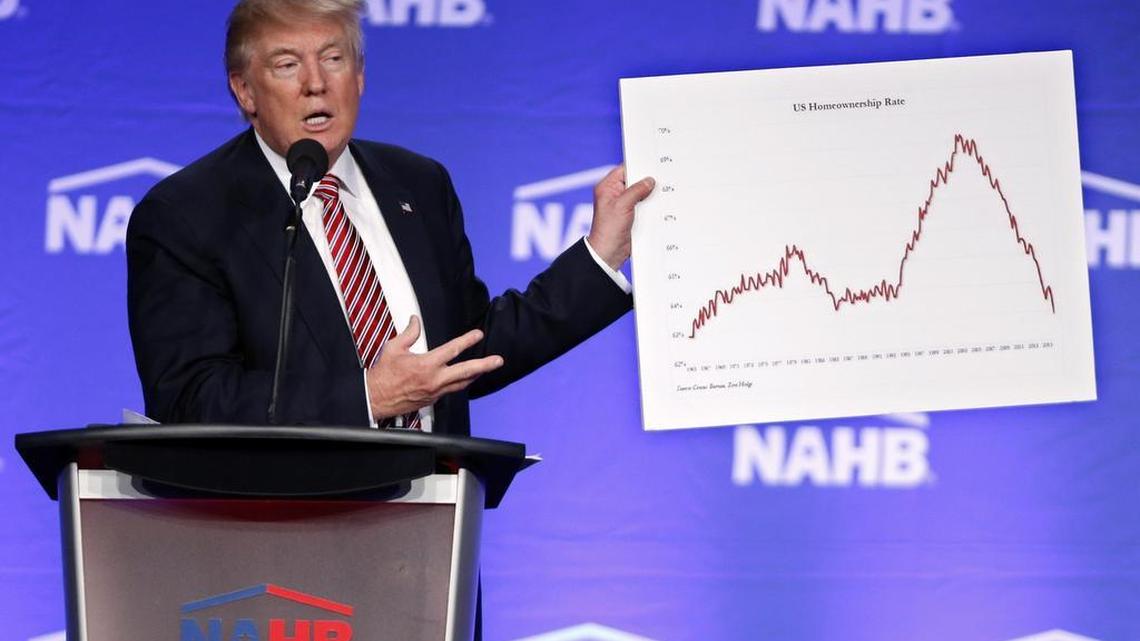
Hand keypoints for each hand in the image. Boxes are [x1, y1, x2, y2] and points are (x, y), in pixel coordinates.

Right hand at [365, 316, 503, 418]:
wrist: (375, 398)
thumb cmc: (383, 374)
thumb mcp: (393, 348)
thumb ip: (408, 333)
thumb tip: (415, 321)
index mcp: (425, 365)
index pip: (452, 350)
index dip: (467, 340)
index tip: (478, 334)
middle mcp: (434, 380)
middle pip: (466, 372)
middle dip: (484, 365)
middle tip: (498, 361)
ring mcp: (435, 392)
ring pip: (461, 384)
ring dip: (475, 375)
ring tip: (486, 368)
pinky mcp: (432, 400)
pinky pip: (451, 390)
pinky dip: (460, 383)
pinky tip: (465, 379)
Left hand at [587, 165, 655, 269]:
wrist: (609, 253)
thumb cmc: (608, 230)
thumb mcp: (622, 205)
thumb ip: (636, 191)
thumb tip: (649, 181)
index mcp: (607, 187)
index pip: (624, 169)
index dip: (638, 166)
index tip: (653, 164)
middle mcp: (615, 194)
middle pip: (634, 181)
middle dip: (647, 181)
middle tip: (661, 177)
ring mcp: (624, 205)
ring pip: (641, 194)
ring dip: (650, 194)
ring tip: (664, 189)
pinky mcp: (632, 215)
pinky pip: (644, 205)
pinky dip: (651, 205)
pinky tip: (661, 203)